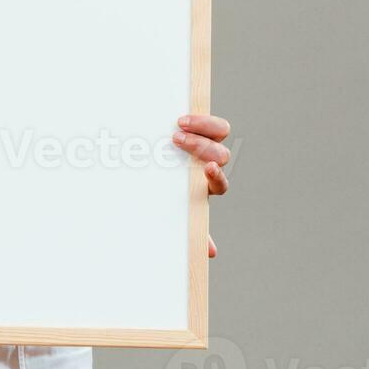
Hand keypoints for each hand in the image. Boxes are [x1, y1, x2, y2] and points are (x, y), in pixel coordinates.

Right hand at [172, 113, 230, 258]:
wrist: (147, 164)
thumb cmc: (165, 193)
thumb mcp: (177, 209)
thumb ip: (194, 229)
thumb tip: (211, 253)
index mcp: (206, 186)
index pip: (220, 184)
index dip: (217, 176)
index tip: (208, 169)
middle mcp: (210, 162)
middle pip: (221, 154)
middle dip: (201, 147)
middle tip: (176, 140)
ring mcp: (207, 142)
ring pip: (221, 133)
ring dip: (203, 128)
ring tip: (179, 124)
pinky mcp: (200, 127)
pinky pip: (212, 121)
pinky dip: (202, 118)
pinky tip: (183, 116)